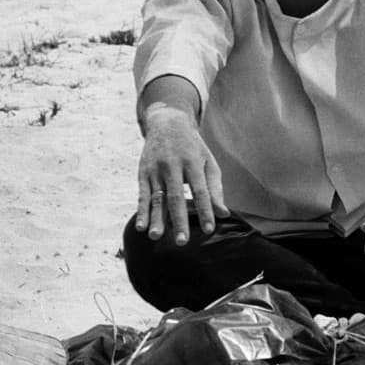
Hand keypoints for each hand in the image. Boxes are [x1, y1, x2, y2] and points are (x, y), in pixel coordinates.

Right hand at [135, 103, 227, 244]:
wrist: (166, 123)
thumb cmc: (193, 148)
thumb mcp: (208, 162)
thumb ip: (215, 189)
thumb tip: (223, 213)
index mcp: (193, 162)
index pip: (200, 190)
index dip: (205, 209)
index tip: (210, 229)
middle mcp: (173, 165)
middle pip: (176, 196)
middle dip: (179, 220)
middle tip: (182, 242)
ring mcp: (155, 169)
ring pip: (156, 197)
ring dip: (155, 218)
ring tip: (156, 236)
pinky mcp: (143, 173)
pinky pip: (142, 195)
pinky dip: (141, 211)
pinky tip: (140, 227)